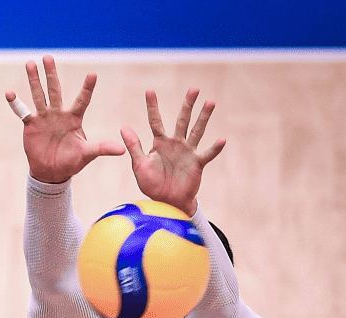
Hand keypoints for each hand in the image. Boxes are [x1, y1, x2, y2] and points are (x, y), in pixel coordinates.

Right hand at [7, 55, 124, 184]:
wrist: (52, 172)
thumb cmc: (72, 162)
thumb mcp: (87, 155)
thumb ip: (102, 149)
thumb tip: (122, 151)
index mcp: (74, 118)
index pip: (83, 100)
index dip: (87, 88)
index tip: (92, 74)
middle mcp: (59, 113)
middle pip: (55, 90)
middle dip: (51, 74)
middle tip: (48, 57)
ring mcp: (44, 117)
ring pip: (39, 95)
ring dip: (34, 80)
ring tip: (30, 64)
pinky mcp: (32, 125)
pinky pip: (23, 111)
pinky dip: (16, 103)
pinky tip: (9, 92)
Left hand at [121, 88, 225, 215]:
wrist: (166, 201)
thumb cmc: (152, 184)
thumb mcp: (139, 165)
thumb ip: (134, 146)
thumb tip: (124, 127)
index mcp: (160, 142)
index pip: (155, 121)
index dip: (152, 106)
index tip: (150, 90)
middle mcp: (175, 143)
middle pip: (182, 120)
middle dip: (188, 105)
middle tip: (194, 88)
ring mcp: (188, 152)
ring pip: (197, 131)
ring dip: (204, 117)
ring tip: (210, 102)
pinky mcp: (197, 163)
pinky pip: (207, 154)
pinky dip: (214, 148)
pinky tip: (222, 139)